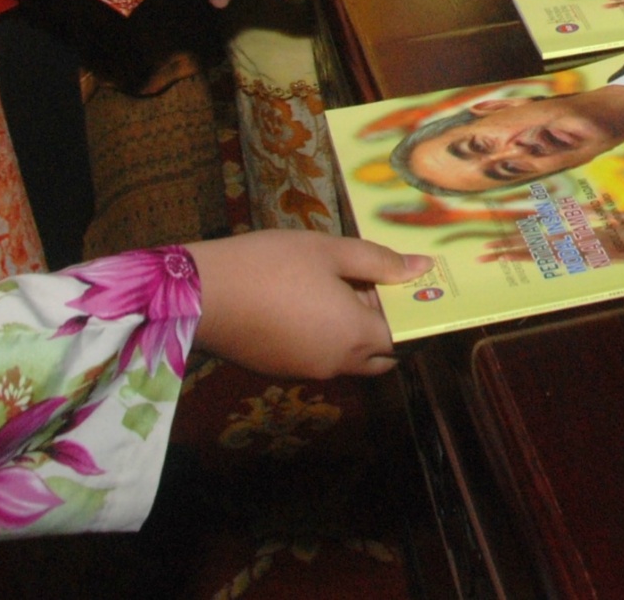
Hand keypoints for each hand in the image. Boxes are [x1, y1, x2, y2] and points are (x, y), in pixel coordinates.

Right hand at [183, 230, 428, 378]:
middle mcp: (336, 364)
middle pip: (381, 356)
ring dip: (355, 332)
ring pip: (349, 359)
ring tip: (338, 286)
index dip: (410, 314)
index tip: (412, 289)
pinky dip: (327, 338)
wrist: (201, 295)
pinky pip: (320, 358)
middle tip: (375, 286)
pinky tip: (307, 301)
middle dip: (387, 327)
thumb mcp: (330, 251)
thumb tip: (423, 267)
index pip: (404, 338)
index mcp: (356, 336)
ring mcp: (306, 371)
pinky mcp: (280, 370)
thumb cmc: (271, 265)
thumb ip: (380, 261)